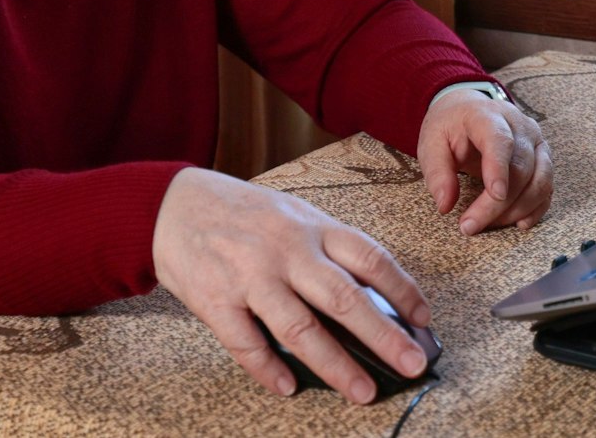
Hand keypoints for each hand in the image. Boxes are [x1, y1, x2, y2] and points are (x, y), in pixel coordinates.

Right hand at [152, 168, 431, 403]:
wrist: (172, 204)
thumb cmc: (241, 213)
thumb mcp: (292, 216)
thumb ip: (326, 250)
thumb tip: (371, 298)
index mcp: (312, 227)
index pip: (370, 258)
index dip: (403, 291)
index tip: (423, 319)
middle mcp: (286, 249)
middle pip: (344, 298)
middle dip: (384, 336)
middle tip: (410, 365)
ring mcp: (251, 275)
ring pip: (301, 327)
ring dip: (335, 364)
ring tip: (361, 391)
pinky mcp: (215, 299)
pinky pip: (247, 343)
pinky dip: (269, 369)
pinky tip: (288, 387)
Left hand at [417, 89, 552, 234]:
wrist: (468, 111)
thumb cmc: (450, 128)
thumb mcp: (431, 144)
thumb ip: (437, 173)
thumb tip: (446, 205)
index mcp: (487, 115)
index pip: (500, 140)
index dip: (499, 168)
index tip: (495, 195)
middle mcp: (519, 125)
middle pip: (520, 167)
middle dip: (498, 203)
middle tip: (470, 226)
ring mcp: (535, 141)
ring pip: (540, 179)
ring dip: (518, 209)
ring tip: (490, 224)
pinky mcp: (543, 158)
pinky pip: (546, 187)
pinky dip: (535, 208)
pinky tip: (518, 223)